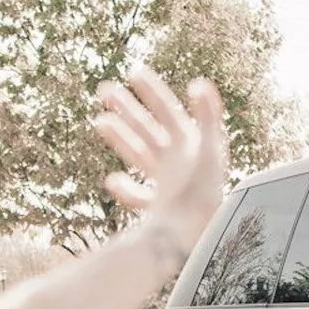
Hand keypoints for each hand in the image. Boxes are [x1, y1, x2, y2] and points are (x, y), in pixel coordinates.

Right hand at [94, 67, 228, 256]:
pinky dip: (125, 189)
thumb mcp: (209, 149)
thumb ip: (208, 115)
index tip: (133, 71)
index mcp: (190, 145)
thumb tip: (199, 82)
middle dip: (127, 108)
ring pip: (139, 154)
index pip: (168, 110)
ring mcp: (166, 183)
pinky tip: (112, 181)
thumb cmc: (205, 193)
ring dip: (119, 137)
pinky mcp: (159, 207)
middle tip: (104, 89)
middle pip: (148, 128)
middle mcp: (177, 161)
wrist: (194, 236)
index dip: (152, 90)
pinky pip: (139, 195)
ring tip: (99, 121)